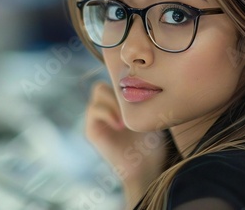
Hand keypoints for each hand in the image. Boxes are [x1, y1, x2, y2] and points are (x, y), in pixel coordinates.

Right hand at [85, 82, 167, 206]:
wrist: (145, 168)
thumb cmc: (153, 143)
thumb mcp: (152, 114)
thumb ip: (145, 97)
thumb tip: (149, 76)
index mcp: (117, 103)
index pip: (114, 79)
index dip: (124, 80)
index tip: (139, 91)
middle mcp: (105, 108)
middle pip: (106, 81)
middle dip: (118, 89)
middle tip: (132, 105)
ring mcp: (97, 118)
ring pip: (98, 90)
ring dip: (114, 100)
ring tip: (126, 117)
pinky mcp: (91, 130)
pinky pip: (93, 109)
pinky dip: (107, 112)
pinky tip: (120, 125)